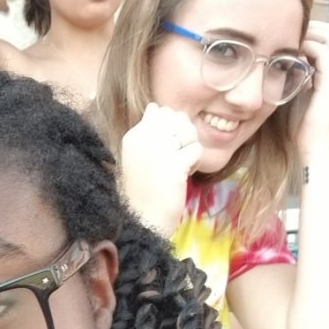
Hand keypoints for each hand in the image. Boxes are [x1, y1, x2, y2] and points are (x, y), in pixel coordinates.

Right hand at [119, 103, 201, 236]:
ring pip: (188, 129)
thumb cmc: (143, 192)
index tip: (163, 149)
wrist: (143, 221)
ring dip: (189, 148)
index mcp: (133, 135)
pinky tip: (182, 177)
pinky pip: (195, 149)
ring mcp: (159, 150)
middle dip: (182, 134)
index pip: (159, 111)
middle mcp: (143, 138)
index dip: (169, 127)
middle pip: (176, 116)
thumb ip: (148, 131)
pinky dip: (194, 163)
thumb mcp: (139, 156)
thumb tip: (155, 107)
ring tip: (177, 166)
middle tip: (174, 157)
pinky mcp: (174, 163)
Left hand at [290, 19, 328, 159]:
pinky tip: (286, 55)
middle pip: (328, 30)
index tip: (280, 36)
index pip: (322, 36)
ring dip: (305, 34)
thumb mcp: (289, 92)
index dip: (304, 31)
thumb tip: (268, 62)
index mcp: (326, 68)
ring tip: (282, 42)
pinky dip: (304, 47)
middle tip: (281, 35)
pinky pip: (321, 51)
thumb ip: (286, 75)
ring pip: (327, 35)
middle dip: (306, 27)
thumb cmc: (297, 124)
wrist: (309, 145)